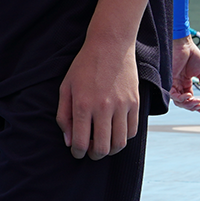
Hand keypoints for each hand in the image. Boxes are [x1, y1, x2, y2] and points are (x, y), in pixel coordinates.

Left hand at [57, 35, 141, 159]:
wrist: (110, 45)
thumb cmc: (84, 66)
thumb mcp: (66, 87)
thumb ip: (64, 116)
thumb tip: (68, 141)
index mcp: (83, 105)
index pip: (81, 143)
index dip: (77, 153)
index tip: (77, 152)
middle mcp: (103, 108)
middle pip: (103, 148)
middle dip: (94, 155)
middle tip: (90, 151)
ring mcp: (122, 106)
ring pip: (119, 143)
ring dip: (110, 150)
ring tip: (103, 144)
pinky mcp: (135, 103)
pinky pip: (132, 131)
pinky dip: (123, 138)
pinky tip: (115, 133)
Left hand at [170, 35, 199, 112]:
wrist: (184, 44)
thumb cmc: (192, 54)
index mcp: (185, 82)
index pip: (189, 98)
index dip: (195, 105)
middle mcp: (178, 84)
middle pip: (183, 101)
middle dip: (192, 106)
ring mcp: (172, 82)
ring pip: (177, 100)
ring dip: (187, 103)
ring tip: (196, 101)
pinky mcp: (168, 79)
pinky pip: (172, 93)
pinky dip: (180, 97)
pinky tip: (188, 96)